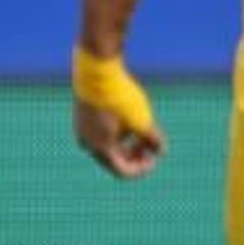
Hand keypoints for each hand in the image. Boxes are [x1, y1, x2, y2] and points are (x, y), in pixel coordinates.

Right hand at [70, 50, 163, 180]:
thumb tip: (162, 152)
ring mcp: (82, 131)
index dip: (142, 169)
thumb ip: (152, 139)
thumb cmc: (121, 98)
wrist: (97, 72)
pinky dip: (116, 133)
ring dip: (127, 144)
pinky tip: (127, 119)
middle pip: (115, 161)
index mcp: (101, 149)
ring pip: (108, 147)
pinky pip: (100, 135)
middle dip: (135, 155)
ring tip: (140, 128)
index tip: (154, 157)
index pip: (123, 172)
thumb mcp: (142, 120)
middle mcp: (87, 144)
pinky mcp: (81, 119)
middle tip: (150, 144)